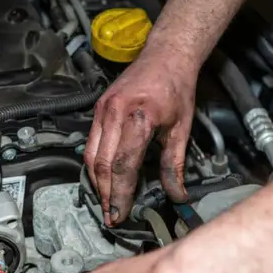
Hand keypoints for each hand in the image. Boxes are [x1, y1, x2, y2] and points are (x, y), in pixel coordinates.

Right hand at [84, 47, 198, 224]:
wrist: (166, 56)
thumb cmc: (176, 88)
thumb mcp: (181, 129)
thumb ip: (175, 165)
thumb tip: (176, 194)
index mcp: (139, 118)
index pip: (123, 166)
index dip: (120, 195)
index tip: (121, 214)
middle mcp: (115, 113)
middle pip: (102, 165)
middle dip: (105, 195)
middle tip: (111, 216)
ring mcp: (103, 110)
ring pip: (91, 156)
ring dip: (96, 183)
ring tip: (106, 203)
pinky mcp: (98, 109)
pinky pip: (90, 143)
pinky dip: (94, 165)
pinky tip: (102, 180)